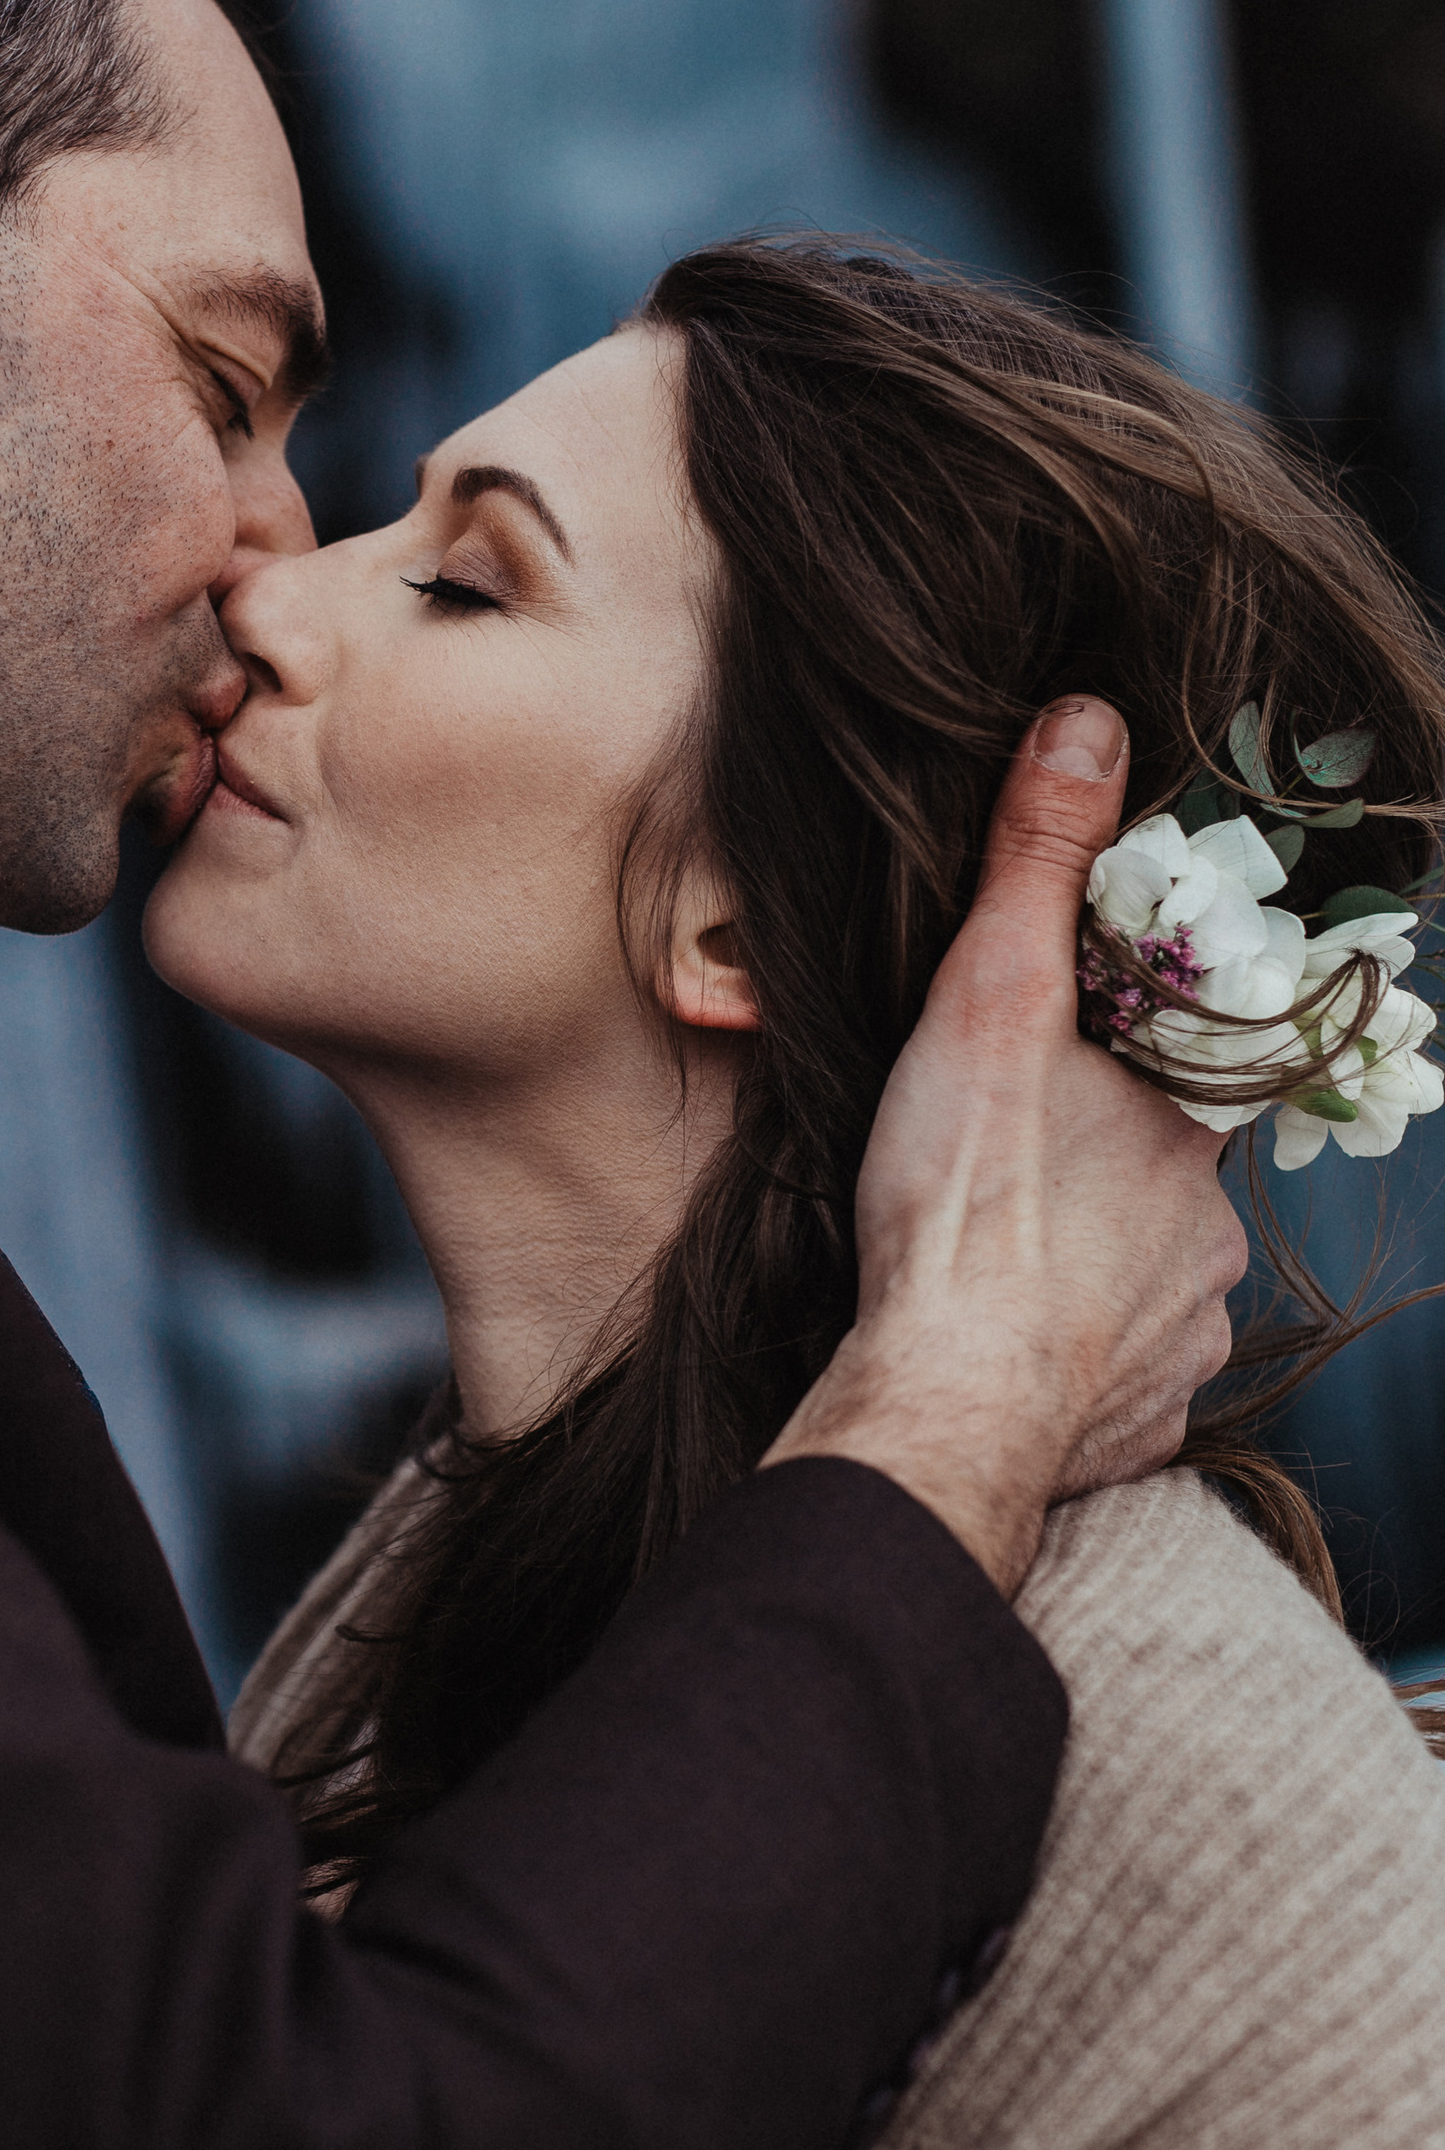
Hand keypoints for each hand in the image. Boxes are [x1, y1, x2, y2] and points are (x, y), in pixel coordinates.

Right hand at [765, 696, 1248, 1591]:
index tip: (1067, 1079)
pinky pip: (1116, 1381)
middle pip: (1164, 1183)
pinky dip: (1070, 1364)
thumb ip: (1036, 863)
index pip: (1192, 1075)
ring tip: (996, 1265)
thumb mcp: (990, 1000)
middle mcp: (1211, 1243)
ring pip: (1146, 1285)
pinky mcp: (1136, 1425)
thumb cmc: (963, 1208)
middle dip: (1099, 1175)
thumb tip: (1089, 724)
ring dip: (1086, 1274)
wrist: (938, 1402)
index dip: (1128, 1068)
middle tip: (1008, 1172)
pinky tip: (1007, 1347)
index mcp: (1190, 1135)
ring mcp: (1180, 1341)